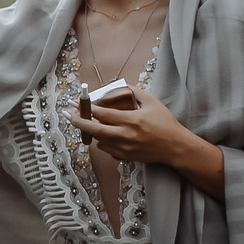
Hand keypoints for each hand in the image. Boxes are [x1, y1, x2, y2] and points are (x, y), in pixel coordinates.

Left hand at [67, 83, 224, 194]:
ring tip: (90, 121)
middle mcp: (125, 135)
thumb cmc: (165, 123)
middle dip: (78, 121)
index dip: (87, 107)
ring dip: (92, 130)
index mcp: (132, 120)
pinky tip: (106, 133)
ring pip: (98, 140)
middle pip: (94, 129)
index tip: (76, 102)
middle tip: (68, 114)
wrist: (175, 147)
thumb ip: (134, 92)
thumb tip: (117, 87)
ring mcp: (124, 148)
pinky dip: (102, 140)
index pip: (103, 114)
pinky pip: (106, 149)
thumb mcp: (152, 102)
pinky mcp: (125, 156)